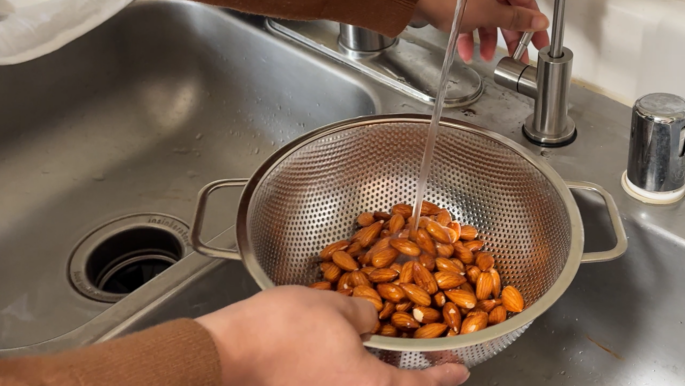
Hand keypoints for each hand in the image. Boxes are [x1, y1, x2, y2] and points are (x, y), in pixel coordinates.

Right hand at [196, 285, 470, 385]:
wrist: (226, 355)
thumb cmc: (281, 331)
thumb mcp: (336, 307)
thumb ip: (367, 314)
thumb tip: (373, 321)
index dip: (445, 375)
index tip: (459, 368)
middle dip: (411, 377)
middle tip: (422, 356)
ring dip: (379, 376)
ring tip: (382, 350)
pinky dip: (352, 377)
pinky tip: (347, 354)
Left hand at [414, 0, 550, 62]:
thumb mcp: (491, 14)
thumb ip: (517, 20)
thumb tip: (539, 21)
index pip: (527, 2)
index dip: (533, 26)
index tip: (538, 43)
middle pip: (507, 11)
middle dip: (509, 37)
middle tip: (516, 55)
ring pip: (488, 17)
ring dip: (487, 39)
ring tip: (485, 56)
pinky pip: (471, 17)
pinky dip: (470, 34)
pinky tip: (467, 51)